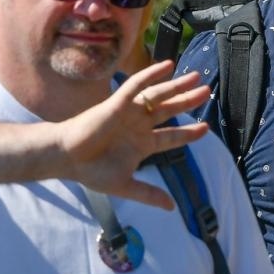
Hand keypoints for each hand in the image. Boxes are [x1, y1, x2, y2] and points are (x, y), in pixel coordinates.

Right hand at [56, 60, 210, 207]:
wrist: (67, 159)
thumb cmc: (91, 171)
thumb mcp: (125, 186)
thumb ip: (149, 194)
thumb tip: (171, 208)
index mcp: (142, 144)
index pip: (171, 136)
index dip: (189, 132)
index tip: (205, 128)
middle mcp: (138, 126)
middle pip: (169, 111)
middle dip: (187, 101)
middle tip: (207, 91)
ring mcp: (128, 113)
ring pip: (157, 96)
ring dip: (176, 86)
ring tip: (197, 76)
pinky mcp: (117, 104)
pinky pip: (136, 86)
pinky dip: (151, 76)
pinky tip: (167, 66)